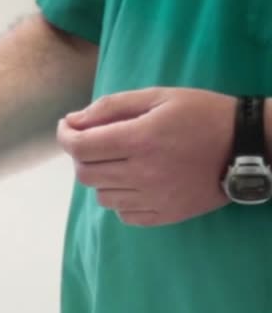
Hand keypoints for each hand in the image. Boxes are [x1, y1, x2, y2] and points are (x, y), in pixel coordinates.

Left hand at [57, 87, 234, 225]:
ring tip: (120, 161)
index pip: (79, 147)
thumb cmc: (203, 114)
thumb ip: (112, 107)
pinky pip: (123, 214)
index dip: (65, 136)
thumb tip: (73, 121)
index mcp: (140, 139)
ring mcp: (153, 198)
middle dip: (82, 156)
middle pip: (85, 174)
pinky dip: (120, 198)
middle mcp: (142, 173)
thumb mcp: (160, 96)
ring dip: (101, 177)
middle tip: (95, 142)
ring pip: (100, 196)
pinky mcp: (164, 215)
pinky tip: (135, 182)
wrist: (247, 146)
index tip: (67, 128)